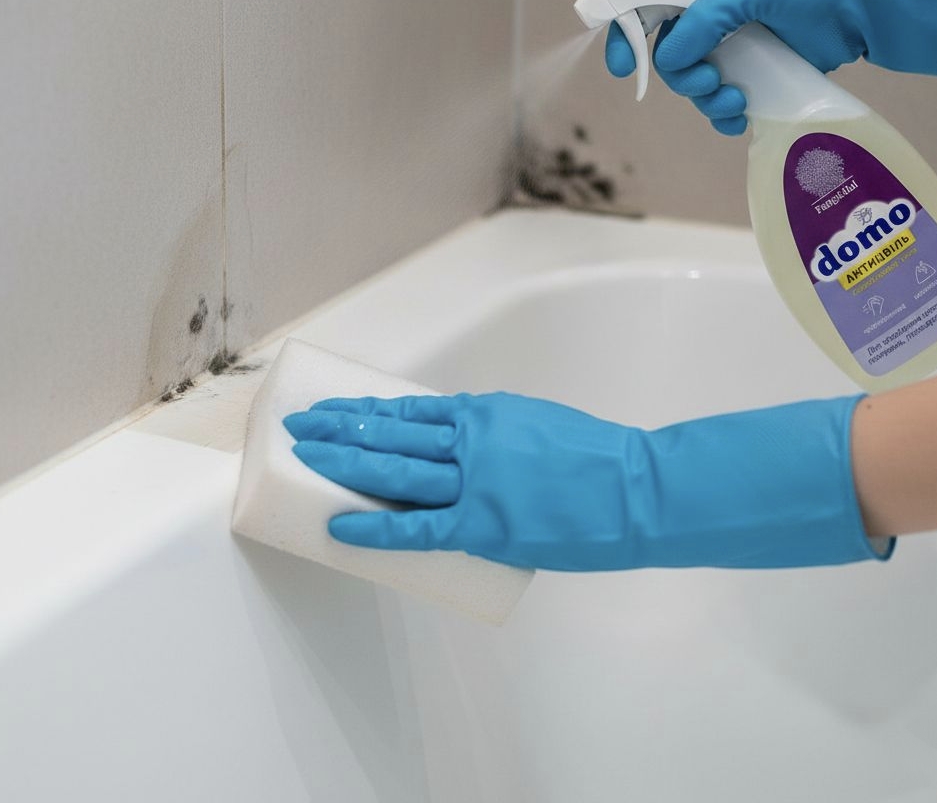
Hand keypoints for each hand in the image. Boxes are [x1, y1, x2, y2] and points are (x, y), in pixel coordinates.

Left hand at [283, 391, 890, 570]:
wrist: (636, 488)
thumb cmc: (595, 458)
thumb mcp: (536, 424)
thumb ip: (494, 433)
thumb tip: (459, 451)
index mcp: (484, 412)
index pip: (407, 409)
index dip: (363, 410)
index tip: (333, 410)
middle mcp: (471, 439)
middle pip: (389, 431)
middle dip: (339, 429)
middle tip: (300, 426)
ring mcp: (475, 482)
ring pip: (394, 468)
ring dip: (344, 462)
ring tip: (306, 457)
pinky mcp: (484, 525)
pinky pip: (417, 528)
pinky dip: (375, 527)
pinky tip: (341, 525)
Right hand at [607, 0, 936, 135]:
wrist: (862, 13)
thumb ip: (704, 19)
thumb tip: (670, 58)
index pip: (648, 9)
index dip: (627, 37)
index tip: (621, 68)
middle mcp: (712, 19)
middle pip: (669, 59)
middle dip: (683, 78)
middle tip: (711, 80)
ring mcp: (733, 50)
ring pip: (695, 86)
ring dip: (706, 100)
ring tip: (736, 101)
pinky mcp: (754, 77)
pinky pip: (721, 105)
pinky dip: (724, 116)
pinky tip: (741, 118)